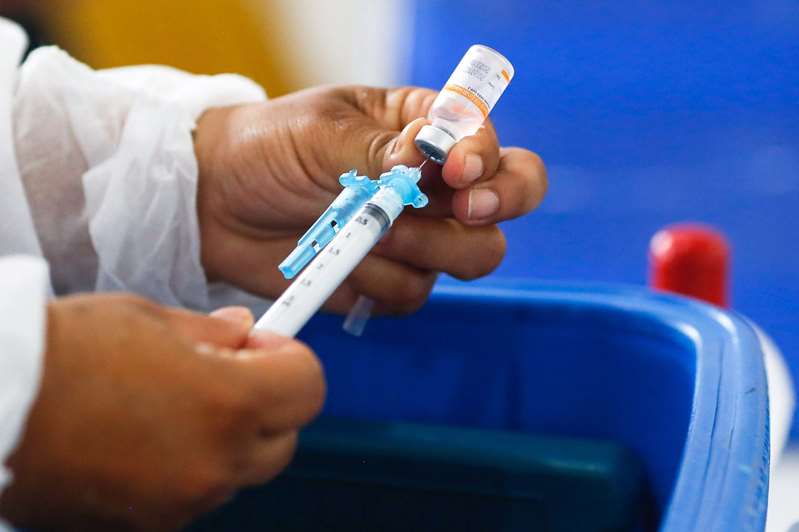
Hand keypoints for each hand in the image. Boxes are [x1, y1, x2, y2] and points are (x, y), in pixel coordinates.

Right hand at [0, 294, 324, 530]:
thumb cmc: (61, 353)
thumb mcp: (148, 320)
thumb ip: (211, 335)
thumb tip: (243, 333)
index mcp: (227, 403)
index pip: (308, 388)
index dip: (293, 361)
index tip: (267, 349)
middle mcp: (214, 462)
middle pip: (282, 441)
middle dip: (267, 406)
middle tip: (230, 375)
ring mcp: (180, 502)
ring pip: (238, 472)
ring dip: (226, 440)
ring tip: (173, 406)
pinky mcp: (145, 525)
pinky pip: (193, 495)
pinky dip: (187, 468)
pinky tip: (145, 439)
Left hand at [195, 85, 546, 312]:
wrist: (215, 205)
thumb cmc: (266, 149)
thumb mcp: (320, 133)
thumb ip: (380, 148)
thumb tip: (431, 158)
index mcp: (422, 129)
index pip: (484, 140)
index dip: (485, 156)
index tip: (455, 169)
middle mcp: (431, 184)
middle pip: (504, 201)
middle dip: (497, 204)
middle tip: (466, 208)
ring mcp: (417, 237)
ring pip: (470, 256)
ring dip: (422, 248)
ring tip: (364, 233)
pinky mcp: (389, 280)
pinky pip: (413, 294)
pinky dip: (377, 282)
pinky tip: (340, 263)